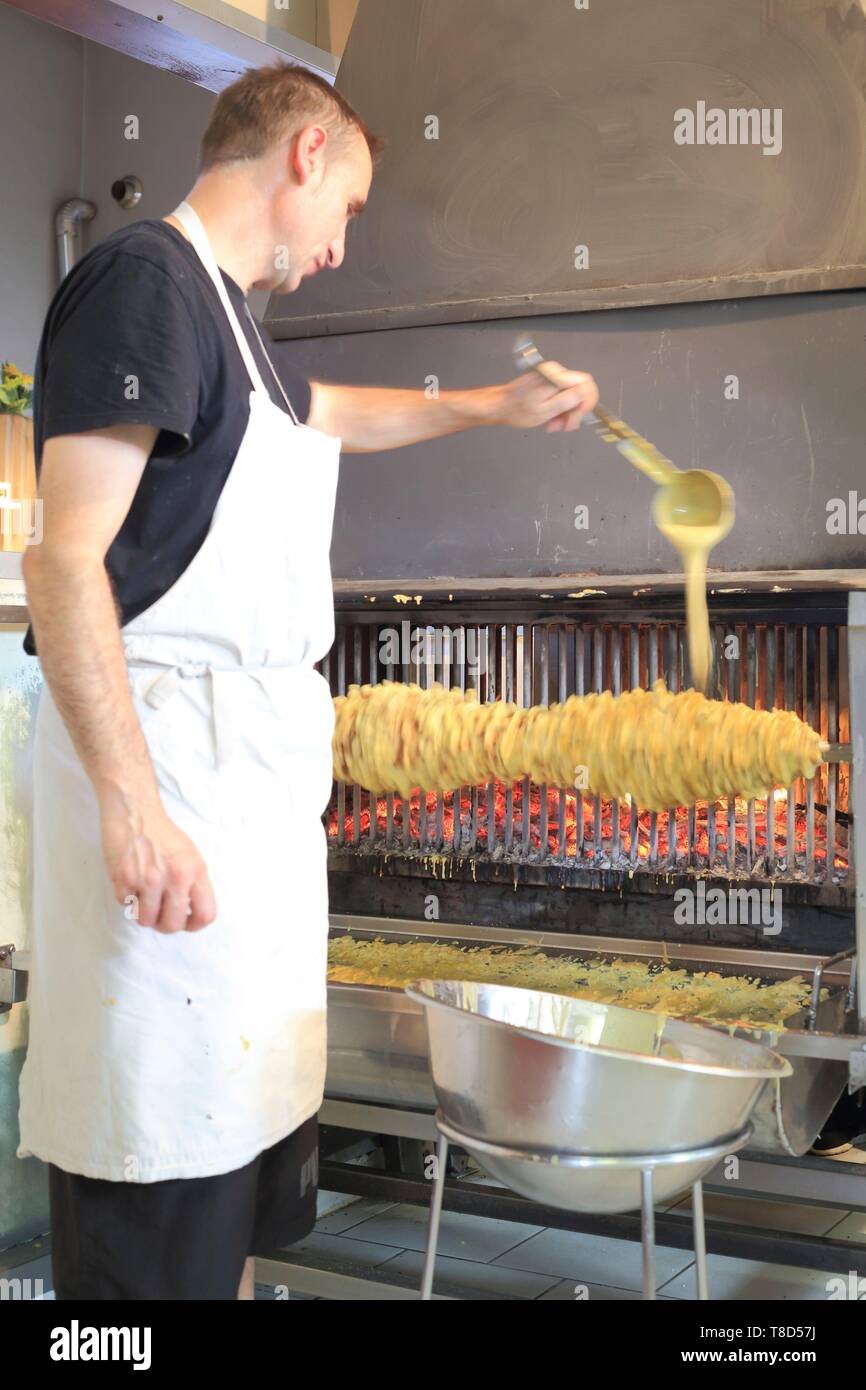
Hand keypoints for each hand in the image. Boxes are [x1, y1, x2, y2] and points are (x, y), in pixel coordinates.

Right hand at [100, 791, 216, 933]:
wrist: (135, 810)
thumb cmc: (162, 834)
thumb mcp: (191, 856)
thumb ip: (194, 885)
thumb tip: (191, 914)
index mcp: (195, 871)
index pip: (206, 914)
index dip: (195, 925)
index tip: (186, 922)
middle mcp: (175, 877)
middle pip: (173, 925)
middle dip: (164, 925)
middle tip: (159, 914)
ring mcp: (148, 879)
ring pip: (146, 921)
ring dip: (143, 913)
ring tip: (143, 895)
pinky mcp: (124, 878)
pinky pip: (125, 905)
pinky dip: (127, 897)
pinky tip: (130, 879)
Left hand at [491, 363, 598, 432]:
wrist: (501, 405)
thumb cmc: (517, 409)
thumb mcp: (544, 410)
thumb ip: (566, 401)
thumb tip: (583, 394)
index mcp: (555, 377)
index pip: (586, 383)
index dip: (587, 402)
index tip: (578, 417)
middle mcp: (556, 372)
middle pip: (580, 391)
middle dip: (575, 411)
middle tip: (564, 426)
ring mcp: (553, 376)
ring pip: (573, 396)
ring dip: (566, 413)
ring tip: (554, 425)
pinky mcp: (550, 382)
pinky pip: (563, 396)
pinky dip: (560, 410)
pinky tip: (551, 419)